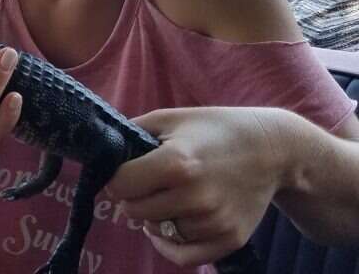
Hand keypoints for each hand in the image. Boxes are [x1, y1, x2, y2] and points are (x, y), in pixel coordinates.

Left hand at [106, 107, 289, 266]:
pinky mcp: (229, 240)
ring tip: (167, 194)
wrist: (270, 148)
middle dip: (132, 196)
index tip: (125, 170)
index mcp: (176, 163)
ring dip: (153, 216)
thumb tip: (104, 151)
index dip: (117, 177)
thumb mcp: (171, 118)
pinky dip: (168, 244)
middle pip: (134, 211)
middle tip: (145, 182)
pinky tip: (167, 225)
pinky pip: (182, 256)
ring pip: (157, 231)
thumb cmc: (214, 127)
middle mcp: (194, 197)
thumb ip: (134, 133)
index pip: (121, 185)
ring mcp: (213, 222)